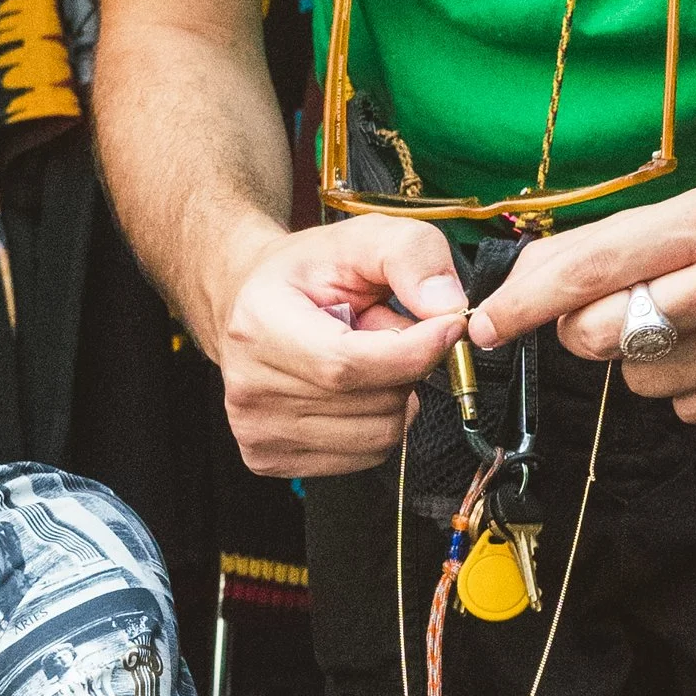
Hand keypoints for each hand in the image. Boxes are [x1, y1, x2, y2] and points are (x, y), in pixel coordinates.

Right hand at [206, 211, 468, 478]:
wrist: (246, 305)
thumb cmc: (304, 274)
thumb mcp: (363, 237)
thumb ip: (413, 255)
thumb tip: (448, 307)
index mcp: (258, 327)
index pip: (347, 364)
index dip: (415, 351)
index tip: (449, 326)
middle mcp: (249, 387)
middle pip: (374, 403)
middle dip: (406, 368)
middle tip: (382, 334)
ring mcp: (256, 430)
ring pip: (379, 437)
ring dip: (394, 397)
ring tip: (363, 360)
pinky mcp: (270, 458)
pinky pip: (364, 456)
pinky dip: (376, 422)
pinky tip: (350, 391)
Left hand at [470, 168, 695, 424]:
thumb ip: (616, 243)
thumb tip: (525, 283)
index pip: (592, 266)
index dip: (525, 301)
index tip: (485, 324)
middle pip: (602, 334)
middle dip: (585, 331)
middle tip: (617, 312)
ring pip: (641, 381)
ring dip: (645, 362)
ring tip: (695, 324)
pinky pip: (690, 410)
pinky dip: (691, 388)